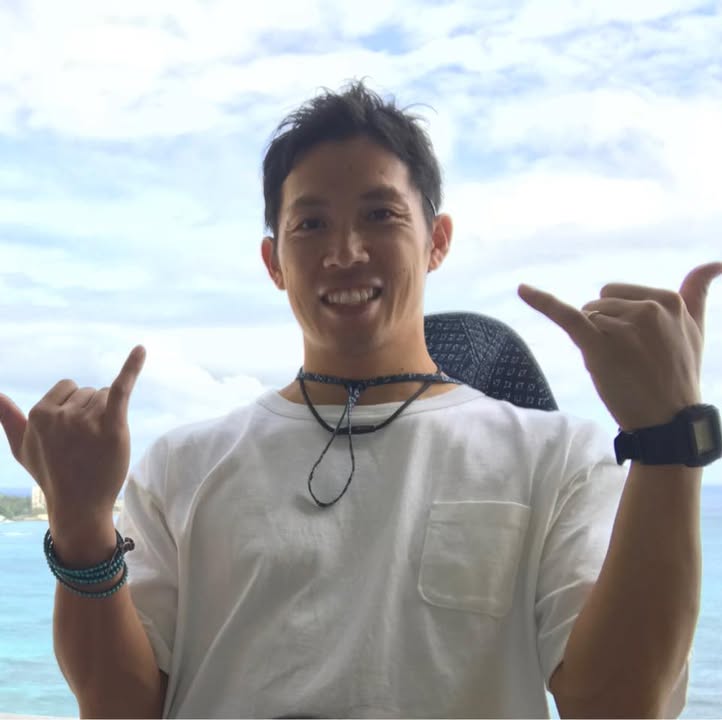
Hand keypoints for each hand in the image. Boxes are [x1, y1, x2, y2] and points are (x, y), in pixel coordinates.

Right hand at [0, 346, 145, 530]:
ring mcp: (87, 420)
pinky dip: (132, 367)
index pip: (68, 387)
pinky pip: (122, 388)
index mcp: (39, 414)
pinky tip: (141, 350)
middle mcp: (62, 414)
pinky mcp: (112, 426)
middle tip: (85, 445)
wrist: (80, 505)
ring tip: (98, 444)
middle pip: (89, 392)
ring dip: (107, 415)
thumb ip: (9, 420)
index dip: (73, 408)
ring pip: (107, 395)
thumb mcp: (23, 448)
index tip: (70, 434)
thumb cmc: (52, 474)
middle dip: (90, 413)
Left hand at [518, 262, 721, 429]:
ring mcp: (623, 326)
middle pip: (598, 303)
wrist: (667, 420)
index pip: (617, 293)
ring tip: (618, 365)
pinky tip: (522, 290)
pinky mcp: (598, 345)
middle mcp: (647, 308)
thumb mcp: (696, 330)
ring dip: (593, 339)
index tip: (637, 347)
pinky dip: (542, 301)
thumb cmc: (678, 375)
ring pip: (585, 317)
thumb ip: (698, 293)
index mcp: (668, 300)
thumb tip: (715, 262)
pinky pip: (566, 316)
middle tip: (626, 358)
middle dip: (602, 326)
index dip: (617, 319)